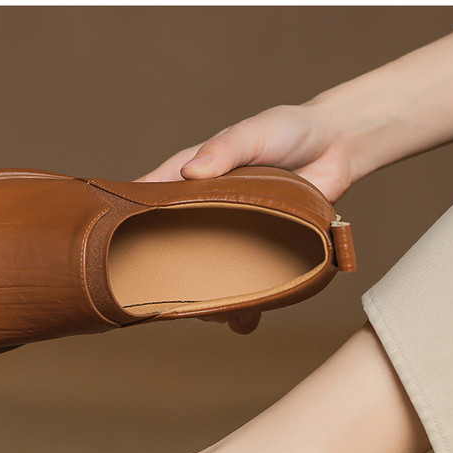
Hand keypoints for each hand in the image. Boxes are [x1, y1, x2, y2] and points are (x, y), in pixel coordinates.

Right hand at [136, 102, 352, 333]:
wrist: (338, 147)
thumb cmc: (287, 130)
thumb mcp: (253, 132)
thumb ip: (224, 149)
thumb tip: (191, 171)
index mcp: (189, 181)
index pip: (147, 206)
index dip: (127, 228)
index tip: (114, 254)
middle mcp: (203, 214)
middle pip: (172, 253)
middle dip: (168, 278)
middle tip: (168, 297)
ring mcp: (230, 238)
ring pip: (207, 277)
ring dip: (207, 300)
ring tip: (212, 315)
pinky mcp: (261, 254)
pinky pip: (247, 287)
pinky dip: (245, 309)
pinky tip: (245, 322)